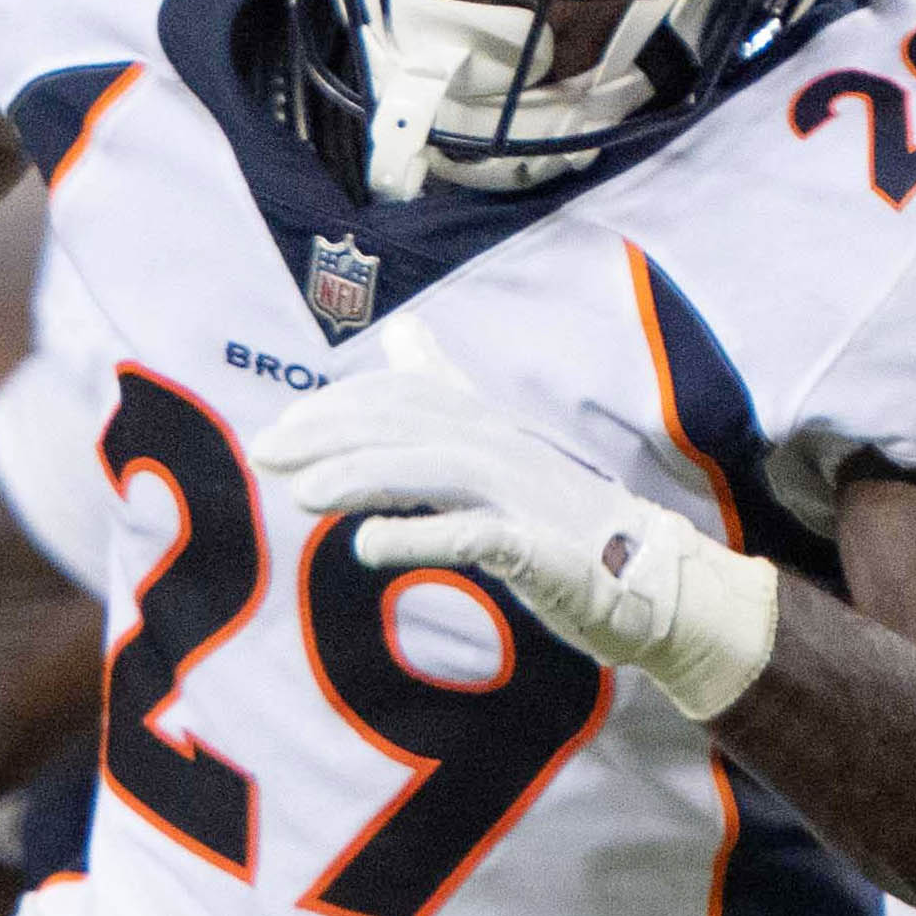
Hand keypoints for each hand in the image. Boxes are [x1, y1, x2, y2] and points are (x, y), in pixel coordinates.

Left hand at [251, 349, 778, 721]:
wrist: (649, 582)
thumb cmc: (561, 521)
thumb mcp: (495, 451)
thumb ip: (447, 398)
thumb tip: (405, 332)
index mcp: (488, 427)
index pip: (404, 398)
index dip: (338, 408)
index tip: (280, 432)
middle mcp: (504, 449)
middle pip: (410, 425)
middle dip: (332, 435)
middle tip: (266, 455)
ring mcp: (525, 496)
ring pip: (437, 469)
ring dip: (364, 478)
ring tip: (304, 497)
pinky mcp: (542, 549)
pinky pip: (477, 535)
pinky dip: (421, 537)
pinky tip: (369, 546)